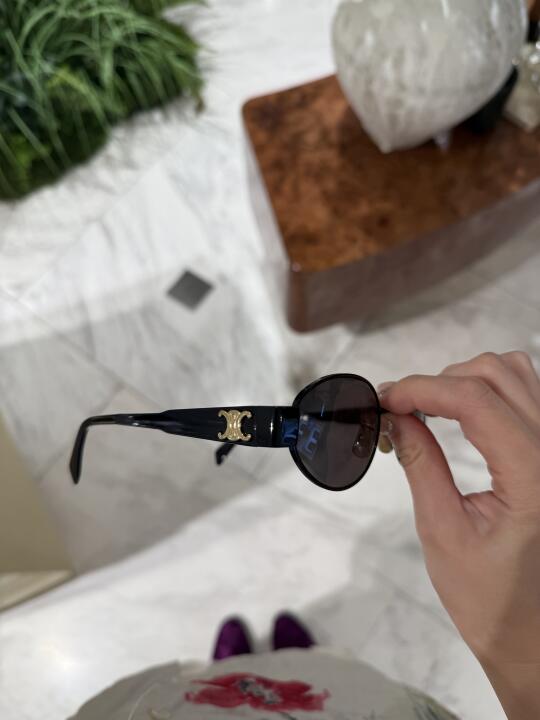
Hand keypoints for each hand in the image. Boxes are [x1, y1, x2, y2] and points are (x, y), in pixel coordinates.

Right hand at [378, 352, 539, 718]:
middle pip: (495, 373)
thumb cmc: (492, 600)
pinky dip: (484, 392)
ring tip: (428, 409)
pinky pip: (524, 394)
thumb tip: (393, 417)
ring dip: (464, 380)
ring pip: (514, 373)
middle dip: (439, 381)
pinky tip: (458, 416)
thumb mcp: (442, 531)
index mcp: (533, 477)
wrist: (533, 634)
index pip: (474, 400)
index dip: (421, 388)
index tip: (385, 399)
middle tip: (400, 408)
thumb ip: (420, 463)